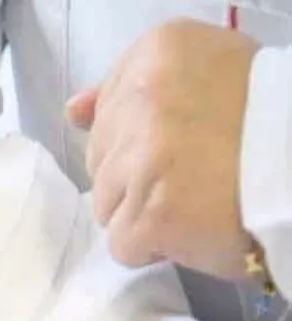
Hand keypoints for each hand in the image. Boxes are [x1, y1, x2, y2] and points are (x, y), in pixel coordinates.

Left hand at [66, 19, 259, 279]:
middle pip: (101, 160)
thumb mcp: (203, 80)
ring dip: (144, 214)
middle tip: (196, 175)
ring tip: (197, 202)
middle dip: (138, 178)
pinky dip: (152, 249)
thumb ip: (131, 94)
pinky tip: (192, 230)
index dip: (142, 141)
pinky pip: (123, 245)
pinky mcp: (151, 213)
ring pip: (106, 205)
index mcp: (159, 51)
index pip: (106, 113)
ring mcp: (144, 157)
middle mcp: (143, 96)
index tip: (185, 144)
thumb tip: (74, 111)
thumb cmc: (266, 124)